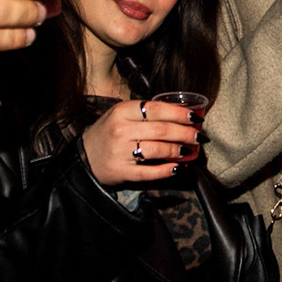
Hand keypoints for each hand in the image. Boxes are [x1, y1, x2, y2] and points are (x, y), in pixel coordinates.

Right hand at [81, 99, 202, 188]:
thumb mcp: (121, 115)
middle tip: (198, 136)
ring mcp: (121, 152)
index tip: (194, 117)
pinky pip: (149, 172)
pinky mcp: (122, 172)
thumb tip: (181, 112)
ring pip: (157, 150)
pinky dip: (166, 170)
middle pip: (161, 130)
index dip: (179, 113)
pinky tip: (178, 167)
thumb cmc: (108, 133)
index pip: (156, 109)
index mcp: (121, 111)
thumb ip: (145, 112)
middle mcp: (120, 130)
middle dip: (184, 133)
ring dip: (178, 150)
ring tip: (188, 150)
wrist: (84, 157)